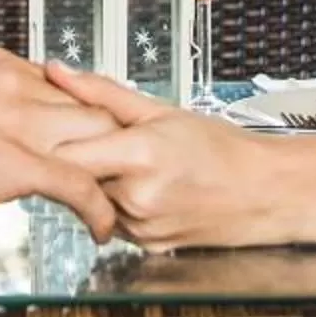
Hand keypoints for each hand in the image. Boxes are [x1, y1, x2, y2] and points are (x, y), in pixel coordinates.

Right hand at [0, 48, 129, 237]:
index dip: (93, 121)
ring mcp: (18, 123)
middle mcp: (16, 86)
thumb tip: (3, 131)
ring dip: (116, 178)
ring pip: (97, 142)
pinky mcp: (14, 164)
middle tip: (127, 177)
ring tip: (124, 203)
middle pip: (94, 110)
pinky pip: (80, 185)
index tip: (101, 143)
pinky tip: (103, 229)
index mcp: (0, 67)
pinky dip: (100, 210)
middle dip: (115, 146)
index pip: (71, 88)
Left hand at [40, 64, 315, 249]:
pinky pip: (113, 220)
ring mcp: (139, 226)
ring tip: (135, 165)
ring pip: (93, 200)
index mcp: (139, 155)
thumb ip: (101, 92)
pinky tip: (146, 188)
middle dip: (81, 159)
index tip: (55, 130)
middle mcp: (135, 197)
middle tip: (104, 143)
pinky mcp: (143, 245)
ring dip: (101, 182)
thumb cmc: (220, 148)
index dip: (52, 141)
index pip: (63, 156)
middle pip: (76, 177)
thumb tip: (59, 72)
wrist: (263, 192)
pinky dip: (119, 203)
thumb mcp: (161, 109)